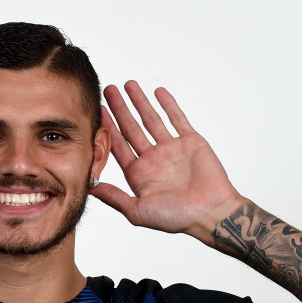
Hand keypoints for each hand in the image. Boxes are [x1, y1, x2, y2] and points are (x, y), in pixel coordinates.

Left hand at [92, 81, 242, 242]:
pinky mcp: (190, 142)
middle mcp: (153, 159)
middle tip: (108, 90)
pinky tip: (158, 92)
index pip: (118, 145)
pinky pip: (177, 119)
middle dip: (119, 109)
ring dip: (140, 102)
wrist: (212, 212)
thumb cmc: (176, 217)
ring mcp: (171, 149)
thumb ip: (114, 197)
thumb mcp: (138, 211)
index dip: (107, 128)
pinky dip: (168, 105)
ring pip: (151, 119)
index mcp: (138, 174)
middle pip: (131, 128)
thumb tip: (89, 188)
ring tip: (128, 84)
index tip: (97, 111)